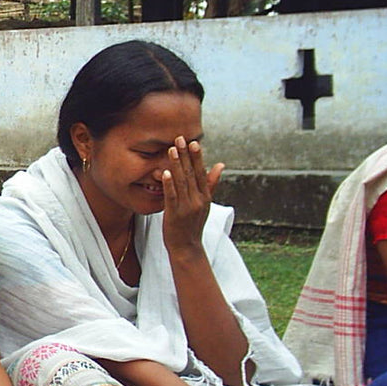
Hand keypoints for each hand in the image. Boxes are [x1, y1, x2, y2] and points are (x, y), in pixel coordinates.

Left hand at [160, 135, 222, 254]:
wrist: (187, 247)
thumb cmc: (193, 224)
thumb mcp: (205, 203)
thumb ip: (211, 183)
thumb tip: (221, 164)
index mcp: (205, 196)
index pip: (201, 172)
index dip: (197, 156)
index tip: (193, 141)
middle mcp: (198, 200)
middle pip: (191, 174)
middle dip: (186, 155)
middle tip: (180, 138)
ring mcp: (187, 207)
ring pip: (181, 182)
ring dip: (176, 165)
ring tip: (171, 149)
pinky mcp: (175, 214)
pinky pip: (172, 196)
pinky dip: (169, 184)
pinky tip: (165, 172)